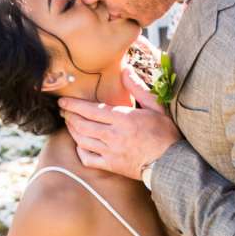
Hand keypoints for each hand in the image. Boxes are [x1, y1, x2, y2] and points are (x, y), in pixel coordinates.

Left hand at [56, 75, 180, 179]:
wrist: (171, 163)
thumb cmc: (165, 133)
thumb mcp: (156, 107)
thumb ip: (138, 88)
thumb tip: (125, 69)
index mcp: (123, 118)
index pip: (91, 109)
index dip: (73, 105)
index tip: (63, 101)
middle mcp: (113, 135)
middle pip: (82, 124)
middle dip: (69, 116)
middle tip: (64, 110)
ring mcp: (110, 152)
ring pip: (82, 140)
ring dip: (72, 130)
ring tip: (69, 123)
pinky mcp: (111, 166)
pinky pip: (87, 158)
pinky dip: (80, 150)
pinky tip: (81, 144)